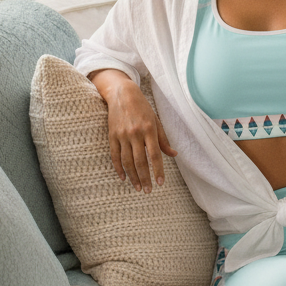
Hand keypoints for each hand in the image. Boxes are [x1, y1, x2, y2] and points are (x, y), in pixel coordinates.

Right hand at [93, 71, 176, 192]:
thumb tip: (174, 155)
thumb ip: (163, 139)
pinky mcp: (112, 136)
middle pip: (140, 161)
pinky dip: (119, 168)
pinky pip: (115, 156)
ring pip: (127, 161)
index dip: (158, 170)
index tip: (160, 183)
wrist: (123, 94)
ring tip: (138, 187)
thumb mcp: (156, 121)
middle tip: (148, 191)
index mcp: (149, 129)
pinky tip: (124, 178)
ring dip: (133, 177)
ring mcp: (122, 135)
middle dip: (145, 178)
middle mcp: (135, 133)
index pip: (155, 154)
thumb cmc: (143, 108)